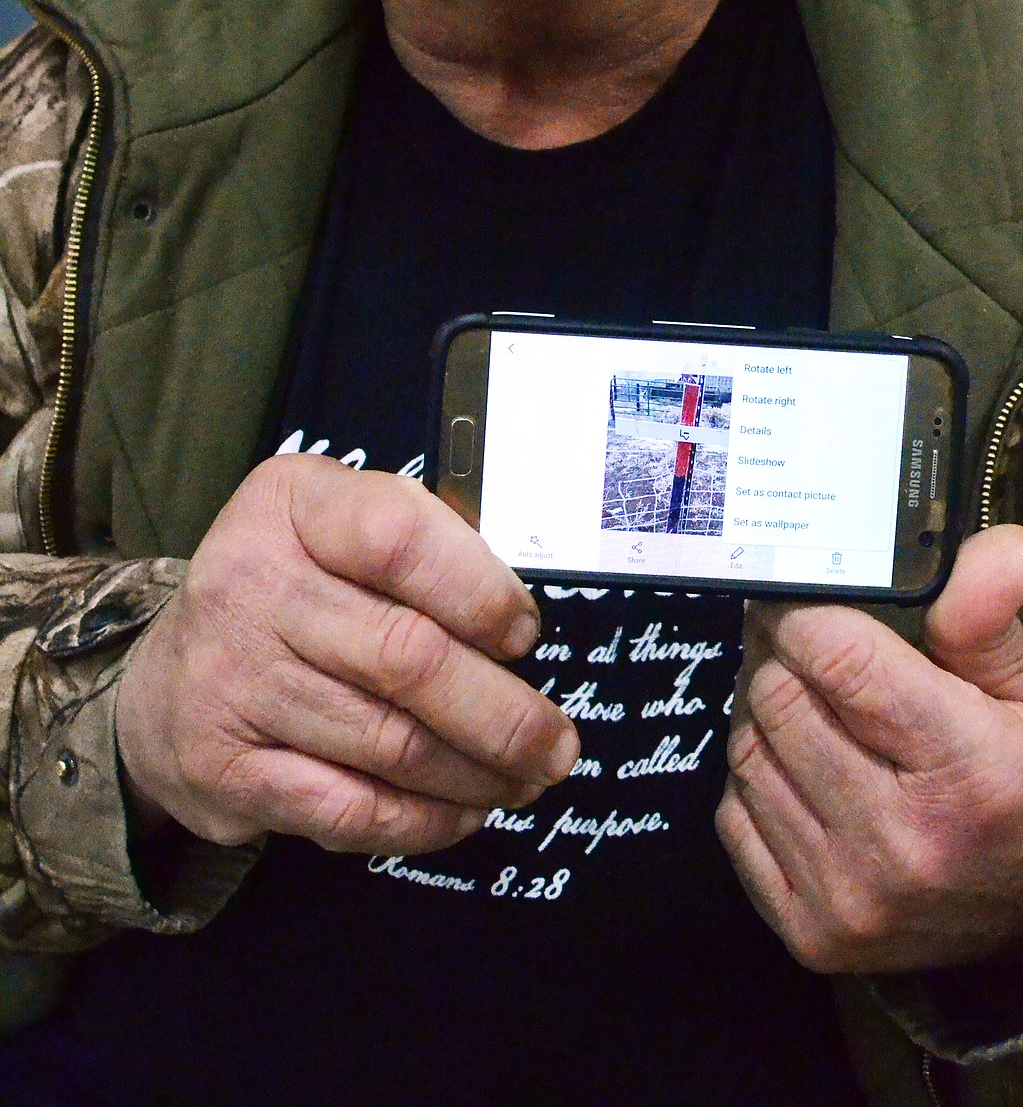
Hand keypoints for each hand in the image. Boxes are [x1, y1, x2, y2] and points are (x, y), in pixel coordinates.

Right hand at [116, 455, 578, 853]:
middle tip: (556, 744)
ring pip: (388, 742)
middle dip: (503, 712)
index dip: (479, 592)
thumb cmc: (290, 591)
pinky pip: (348, 810)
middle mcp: (251, 583)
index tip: (524, 635)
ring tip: (523, 778)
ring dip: (476, 772)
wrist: (164, 683)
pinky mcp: (225, 769)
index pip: (398, 537)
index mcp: (292, 504)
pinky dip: (421, 821)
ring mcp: (232, 680)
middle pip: (406, 655)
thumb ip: (423, 545)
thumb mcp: (338, 525)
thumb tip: (520, 624)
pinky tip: (461, 812)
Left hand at [715, 526, 1022, 972]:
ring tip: (810, 707)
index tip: (801, 598)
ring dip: (766, 717)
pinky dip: (756, 781)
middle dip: (783, 658)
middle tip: (805, 647)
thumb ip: (991, 616)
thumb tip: (998, 546)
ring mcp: (850, 897)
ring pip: (746, 750)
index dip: (804, 612)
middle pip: (777, 698)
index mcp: (968, 770)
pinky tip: (801, 770)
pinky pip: (733, 816)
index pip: (839, 658)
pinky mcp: (810, 933)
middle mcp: (904, 843)